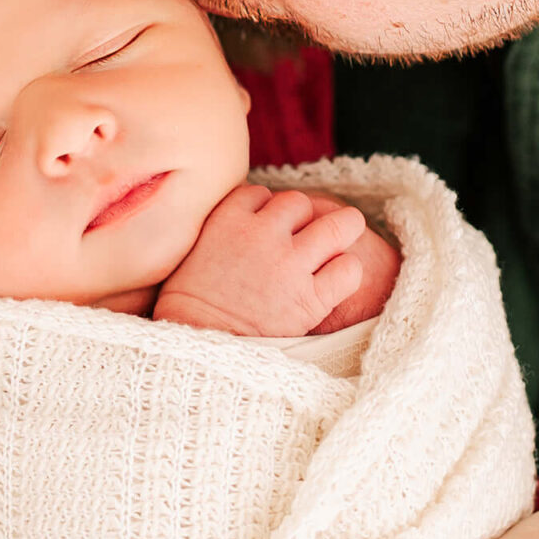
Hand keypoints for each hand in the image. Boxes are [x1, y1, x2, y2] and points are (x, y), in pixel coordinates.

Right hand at [153, 185, 366, 335]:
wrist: (196, 344)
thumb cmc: (190, 301)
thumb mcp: (194, 246)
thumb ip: (223, 225)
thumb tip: (248, 216)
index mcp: (229, 218)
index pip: (261, 195)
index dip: (266, 211)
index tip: (264, 229)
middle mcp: (262, 234)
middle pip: (300, 203)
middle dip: (304, 217)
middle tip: (306, 232)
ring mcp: (289, 264)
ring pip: (337, 227)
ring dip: (342, 231)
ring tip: (340, 240)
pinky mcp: (310, 298)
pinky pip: (348, 270)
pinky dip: (347, 272)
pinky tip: (336, 280)